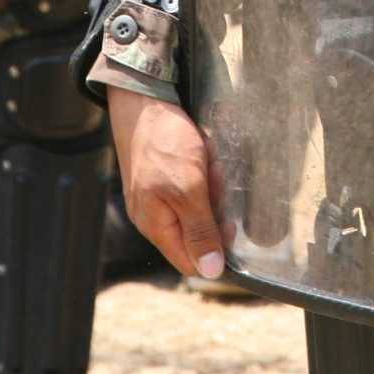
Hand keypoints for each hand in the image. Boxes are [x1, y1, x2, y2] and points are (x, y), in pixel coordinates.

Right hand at [110, 87, 227, 278]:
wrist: (143, 101)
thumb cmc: (163, 142)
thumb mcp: (188, 189)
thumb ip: (200, 231)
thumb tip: (211, 272)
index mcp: (156, 226)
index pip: (191, 262)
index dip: (216, 249)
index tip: (229, 222)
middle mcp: (154, 216)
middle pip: (198, 231)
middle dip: (213, 205)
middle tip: (215, 176)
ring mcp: (157, 195)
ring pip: (198, 204)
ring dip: (210, 182)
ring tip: (207, 157)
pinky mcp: (163, 176)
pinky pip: (192, 184)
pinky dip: (202, 169)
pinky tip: (202, 149)